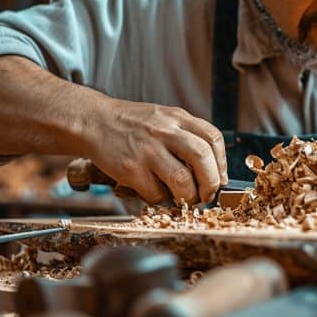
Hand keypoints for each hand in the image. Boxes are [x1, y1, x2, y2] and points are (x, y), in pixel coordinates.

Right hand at [78, 99, 227, 204]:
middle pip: (202, 158)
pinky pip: (156, 193)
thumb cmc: (134, 124)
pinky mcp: (130, 169)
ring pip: (182, 181)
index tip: (220, 179)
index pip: (213, 138)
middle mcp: (165, 131)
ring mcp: (147, 150)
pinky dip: (160, 199)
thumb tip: (213, 169)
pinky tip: (156, 192)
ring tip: (184, 198)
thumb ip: (188, 135)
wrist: (94, 121)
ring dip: (188, 197)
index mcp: (178, 117)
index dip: (222, 163)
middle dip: (210, 183)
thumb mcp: (165, 118)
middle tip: (207, 195)